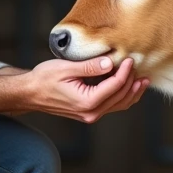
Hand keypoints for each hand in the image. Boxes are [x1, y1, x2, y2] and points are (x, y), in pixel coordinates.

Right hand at [25, 56, 149, 123]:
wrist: (30, 93)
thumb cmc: (44, 79)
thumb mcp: (66, 68)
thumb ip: (90, 67)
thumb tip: (110, 62)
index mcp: (86, 102)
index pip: (115, 86)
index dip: (125, 71)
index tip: (130, 58)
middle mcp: (91, 112)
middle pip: (120, 97)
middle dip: (132, 81)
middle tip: (138, 65)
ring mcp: (90, 115)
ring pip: (119, 104)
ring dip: (132, 92)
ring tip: (143, 80)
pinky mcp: (89, 112)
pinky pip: (112, 106)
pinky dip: (123, 96)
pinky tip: (129, 87)